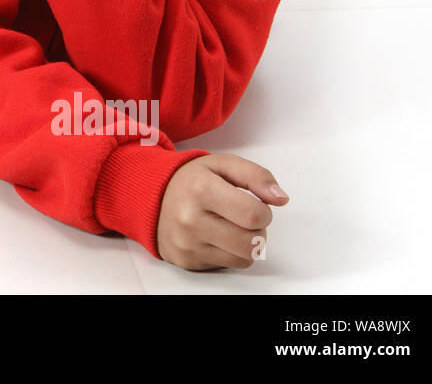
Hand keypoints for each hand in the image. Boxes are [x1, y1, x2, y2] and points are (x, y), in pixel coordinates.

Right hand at [156, 153, 288, 270]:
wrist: (150, 196)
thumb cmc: (192, 180)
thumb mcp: (223, 165)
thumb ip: (256, 176)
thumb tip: (280, 199)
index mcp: (201, 190)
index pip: (254, 215)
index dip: (264, 211)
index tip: (254, 204)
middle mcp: (190, 220)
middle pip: (251, 242)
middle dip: (258, 230)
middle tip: (244, 217)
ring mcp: (187, 243)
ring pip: (244, 258)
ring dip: (247, 244)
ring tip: (232, 227)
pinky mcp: (187, 261)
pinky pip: (230, 266)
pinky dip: (231, 253)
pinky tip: (218, 237)